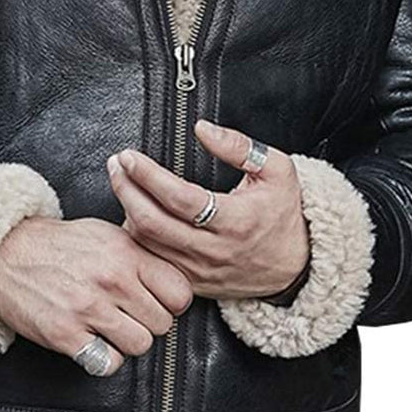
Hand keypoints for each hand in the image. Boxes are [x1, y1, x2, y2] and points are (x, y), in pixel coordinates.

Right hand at [0, 216, 193, 375]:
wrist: (4, 251)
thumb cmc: (57, 244)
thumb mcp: (106, 234)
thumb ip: (140, 255)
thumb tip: (170, 279)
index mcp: (125, 254)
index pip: (179, 293)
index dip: (173, 303)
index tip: (159, 303)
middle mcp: (110, 280)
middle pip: (163, 324)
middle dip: (149, 323)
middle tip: (130, 316)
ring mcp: (88, 309)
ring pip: (140, 345)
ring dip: (128, 342)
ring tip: (111, 329)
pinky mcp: (65, 334)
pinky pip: (108, 363)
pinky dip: (104, 358)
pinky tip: (94, 342)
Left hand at [106, 119, 309, 299]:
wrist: (295, 266)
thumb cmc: (284, 214)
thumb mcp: (277, 170)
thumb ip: (238, 147)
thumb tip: (202, 129)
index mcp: (235, 219)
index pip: (179, 197)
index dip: (148, 176)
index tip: (130, 156)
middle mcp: (213, 248)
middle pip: (153, 222)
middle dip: (126, 190)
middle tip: (116, 165)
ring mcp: (200, 270)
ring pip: (147, 244)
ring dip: (126, 212)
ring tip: (121, 183)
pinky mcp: (191, 282)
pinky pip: (153, 261)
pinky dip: (137, 238)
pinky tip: (131, 215)